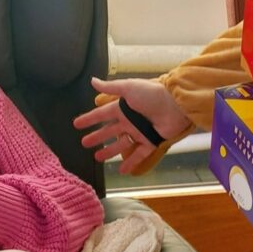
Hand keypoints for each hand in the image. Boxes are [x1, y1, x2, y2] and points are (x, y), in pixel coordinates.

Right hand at [72, 77, 191, 174]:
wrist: (175, 105)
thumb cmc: (151, 94)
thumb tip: (92, 81)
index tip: (77, 123)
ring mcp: (140, 132)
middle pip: (109, 131)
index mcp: (123, 107)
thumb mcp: (129, 87)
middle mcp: (130, 120)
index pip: (102, 114)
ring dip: (109, 151)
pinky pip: (139, 154)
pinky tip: (122, 170)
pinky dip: (131, 163)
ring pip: (121, 144)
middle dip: (97, 136)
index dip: (89, 119)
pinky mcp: (150, 142)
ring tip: (97, 157)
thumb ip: (110, 87)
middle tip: (84, 143)